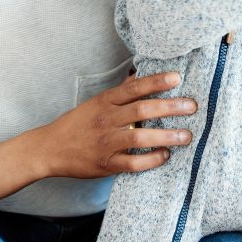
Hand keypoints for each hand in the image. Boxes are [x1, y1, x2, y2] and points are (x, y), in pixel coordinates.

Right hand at [39, 71, 196, 178]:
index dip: (157, 81)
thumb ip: (120, 93)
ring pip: (141, 138)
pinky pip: (133, 163)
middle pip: (142, 110)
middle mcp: (106, 119)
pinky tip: (166, 156)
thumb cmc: (77, 123)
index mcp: (105, 101)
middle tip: (192, 106)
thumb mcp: (95, 102)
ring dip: (167, 136)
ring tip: (187, 135)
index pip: (135, 87)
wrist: (49, 149)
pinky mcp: (106, 164)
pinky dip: (152, 160)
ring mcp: (106, 142)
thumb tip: (142, 77)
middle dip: (170, 107)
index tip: (177, 77)